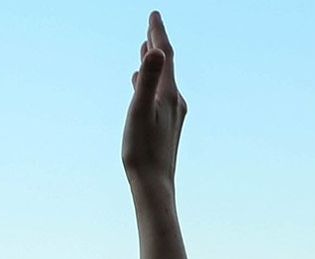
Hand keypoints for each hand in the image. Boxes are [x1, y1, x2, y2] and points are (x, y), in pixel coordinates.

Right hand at [122, 11, 185, 189]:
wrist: (155, 185)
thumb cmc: (143, 151)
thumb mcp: (139, 112)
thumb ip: (146, 81)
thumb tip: (155, 52)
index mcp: (168, 94)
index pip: (165, 55)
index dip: (158, 33)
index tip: (154, 14)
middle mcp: (175, 101)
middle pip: (167, 65)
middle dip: (157, 44)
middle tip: (151, 25)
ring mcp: (172, 114)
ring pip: (163, 80)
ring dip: (153, 63)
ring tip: (145, 49)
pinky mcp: (167, 126)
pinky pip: (159, 95)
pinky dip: (150, 83)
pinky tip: (140, 87)